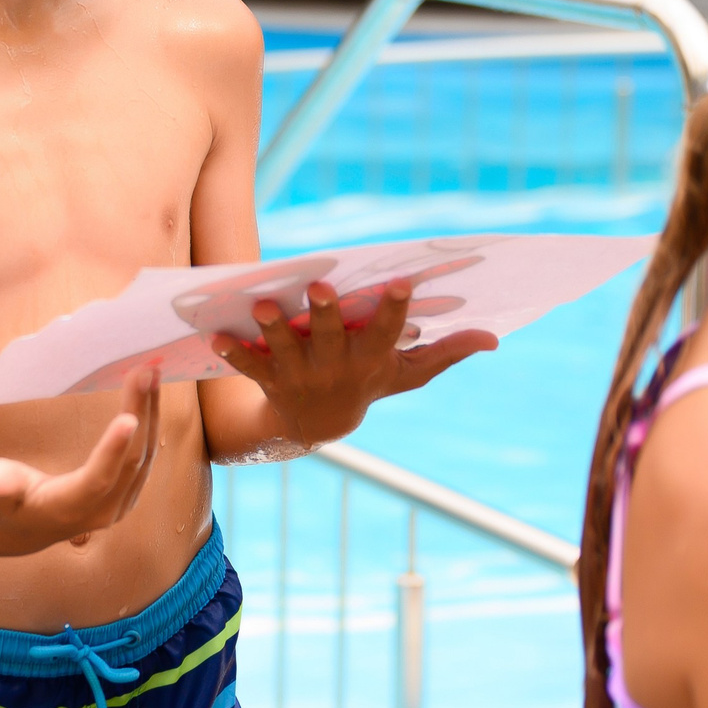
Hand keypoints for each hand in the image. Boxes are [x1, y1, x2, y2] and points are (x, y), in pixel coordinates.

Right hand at [0, 367, 159, 554]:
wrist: (22, 530)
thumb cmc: (4, 505)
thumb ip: (1, 486)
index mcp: (69, 508)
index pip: (97, 479)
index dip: (112, 450)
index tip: (129, 418)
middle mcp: (102, 511)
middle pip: (130, 460)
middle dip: (140, 413)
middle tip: (146, 370)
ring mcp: (120, 504)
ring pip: (145, 456)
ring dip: (150, 413)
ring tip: (153, 372)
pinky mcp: (128, 493)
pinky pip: (145, 456)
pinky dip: (149, 423)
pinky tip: (150, 395)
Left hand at [211, 280, 494, 450]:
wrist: (317, 425)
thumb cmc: (368, 383)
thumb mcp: (407, 374)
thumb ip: (446, 354)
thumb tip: (494, 338)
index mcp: (371, 360)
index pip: (387, 332)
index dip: (394, 309)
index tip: (400, 281)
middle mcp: (335, 368)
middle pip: (331, 338)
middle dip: (326, 313)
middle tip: (319, 286)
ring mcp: (299, 375)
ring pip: (285, 350)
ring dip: (274, 328)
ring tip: (263, 304)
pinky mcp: (267, 378)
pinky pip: (247, 365)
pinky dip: (231, 352)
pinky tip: (214, 335)